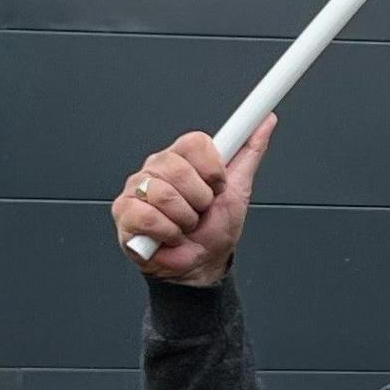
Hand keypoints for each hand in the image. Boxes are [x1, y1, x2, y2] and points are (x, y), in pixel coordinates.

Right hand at [113, 116, 274, 287]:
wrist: (202, 266)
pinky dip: (167, 232)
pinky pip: (148, 215)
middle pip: (178, 168)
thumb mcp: (238, 190)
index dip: (211, 168)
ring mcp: (137, 188)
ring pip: (164, 194)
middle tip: (200, 211)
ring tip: (185, 225)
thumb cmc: (214, 230)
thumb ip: (248, 153)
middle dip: (200, 199)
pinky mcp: (124, 212)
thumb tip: (265, 123)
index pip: (194, 142)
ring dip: (185, 219)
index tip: (219, 185)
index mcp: (182, 158)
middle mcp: (157, 168)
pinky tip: (169, 235)